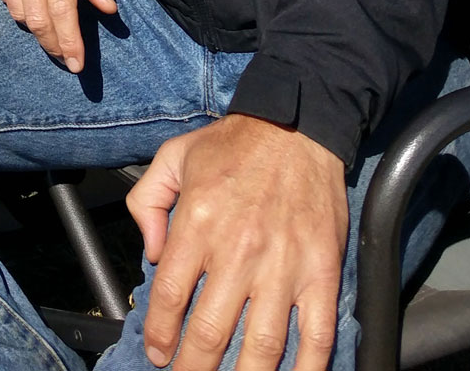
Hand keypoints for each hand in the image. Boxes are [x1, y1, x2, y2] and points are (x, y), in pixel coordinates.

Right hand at [0, 0, 116, 71]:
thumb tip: (107, 8)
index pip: (62, 12)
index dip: (70, 43)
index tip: (77, 64)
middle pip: (38, 21)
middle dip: (54, 45)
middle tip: (66, 56)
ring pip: (19, 13)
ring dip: (37, 29)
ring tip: (53, 31)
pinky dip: (20, 7)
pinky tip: (32, 3)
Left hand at [126, 115, 347, 370]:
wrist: (297, 124)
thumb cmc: (235, 144)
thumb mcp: (174, 156)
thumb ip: (147, 201)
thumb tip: (150, 253)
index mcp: (199, 222)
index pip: (171, 297)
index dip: (160, 336)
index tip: (159, 353)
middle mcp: (239, 249)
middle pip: (210, 333)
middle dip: (193, 368)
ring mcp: (284, 264)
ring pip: (262, 346)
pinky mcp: (322, 271)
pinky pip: (317, 334)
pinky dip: (307, 369)